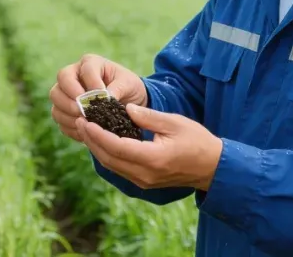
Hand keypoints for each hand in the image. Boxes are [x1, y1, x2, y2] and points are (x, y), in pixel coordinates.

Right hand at [50, 53, 147, 142]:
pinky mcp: (63, 109)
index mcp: (90, 63)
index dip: (92, 84)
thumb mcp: (129, 84)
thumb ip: (118, 88)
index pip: (85, 69)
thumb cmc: (127, 87)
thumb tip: (106, 98)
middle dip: (72, 98)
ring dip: (68, 113)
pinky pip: (59, 118)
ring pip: (56, 100)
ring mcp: (66, 92)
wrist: (127, 102)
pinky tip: (84, 130)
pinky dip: (70, 125)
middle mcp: (74, 75)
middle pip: (62, 80)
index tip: (103, 98)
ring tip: (85, 122)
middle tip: (84, 111)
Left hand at [77, 103, 222, 191]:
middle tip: (79, 121)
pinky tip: (102, 141)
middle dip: (92, 140)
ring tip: (86, 129)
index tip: (85, 120)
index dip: (97, 134)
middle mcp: (145, 174)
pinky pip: (120, 168)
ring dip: (97, 148)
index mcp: (152, 158)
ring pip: (112, 166)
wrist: (213, 168)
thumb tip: (125, 109)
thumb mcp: (175, 122)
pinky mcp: (144, 182)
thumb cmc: (198, 141)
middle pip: (109, 158)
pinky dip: (108, 154)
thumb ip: (148, 116)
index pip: (116, 147)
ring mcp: (144, 181)